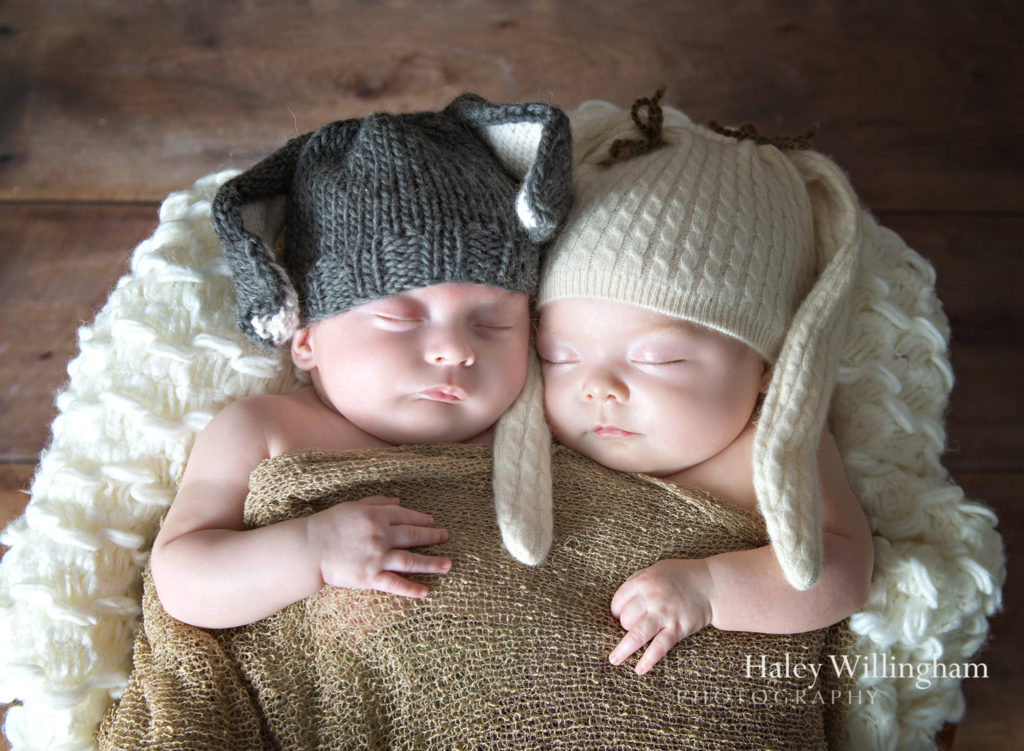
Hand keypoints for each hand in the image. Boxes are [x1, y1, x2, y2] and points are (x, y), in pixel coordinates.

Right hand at [306, 495, 450, 597]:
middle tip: (446, 537)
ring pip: (411, 561)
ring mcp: (377, 557)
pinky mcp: (370, 577)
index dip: (422, 519)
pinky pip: (395, 584)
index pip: (406, 516)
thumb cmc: (328, 525)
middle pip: (414, 536)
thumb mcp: (352, 506)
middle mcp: (381, 536)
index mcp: (377, 516)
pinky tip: (425, 592)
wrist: (309, 549)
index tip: (432, 522)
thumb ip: (376, 502)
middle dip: (433, 537)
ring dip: (432, 563)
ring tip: (448, 565)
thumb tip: (398, 500)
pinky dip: (411, 589)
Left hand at [609, 558, 713, 673]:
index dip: (615, 610)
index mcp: (644, 582)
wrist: (711, 585)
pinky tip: (640, 669)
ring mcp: (664, 615)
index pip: (619, 600)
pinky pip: (659, 647)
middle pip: (626, 619)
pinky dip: (648, 660)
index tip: (617, 616)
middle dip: (624, 626)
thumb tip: (621, 600)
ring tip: (614, 660)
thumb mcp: (656, 570)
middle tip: (629, 628)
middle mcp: (652, 598)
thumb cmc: (682, 576)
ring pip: (637, 635)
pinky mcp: (677, 629)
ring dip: (623, 650)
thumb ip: (638, 580)